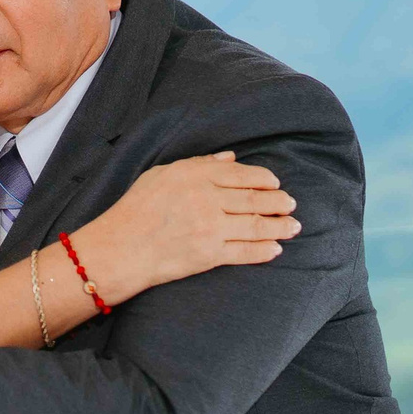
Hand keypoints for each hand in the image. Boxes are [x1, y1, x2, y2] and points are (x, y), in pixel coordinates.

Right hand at [82, 152, 297, 302]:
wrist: (119, 248)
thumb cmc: (135, 209)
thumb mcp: (161, 175)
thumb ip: (198, 165)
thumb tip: (231, 159)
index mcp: (195, 175)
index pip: (241, 174)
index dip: (264, 179)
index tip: (275, 183)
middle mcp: (206, 199)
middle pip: (254, 198)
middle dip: (278, 201)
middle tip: (291, 204)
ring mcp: (210, 228)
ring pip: (256, 224)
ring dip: (279, 226)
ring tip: (293, 226)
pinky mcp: (209, 254)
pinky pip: (245, 251)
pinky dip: (264, 250)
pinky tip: (276, 248)